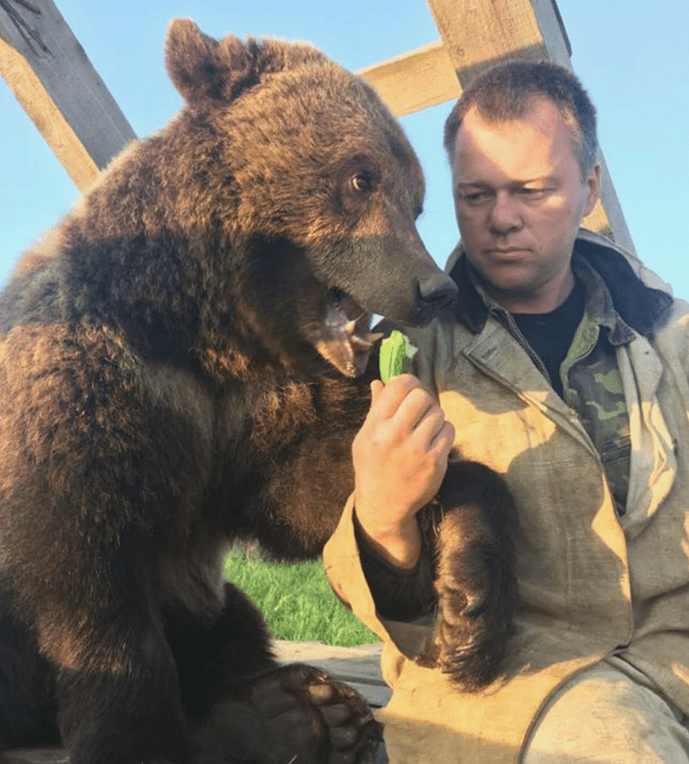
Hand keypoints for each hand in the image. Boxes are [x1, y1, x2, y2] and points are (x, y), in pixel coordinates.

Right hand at [352, 374, 454, 568]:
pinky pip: (449, 431)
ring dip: (434, 416)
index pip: (398, 386)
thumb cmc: (372, 466)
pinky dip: (443, 432)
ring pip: (438, 413)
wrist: (383, 506)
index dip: (408, 381)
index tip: (410, 387)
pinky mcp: (435, 463)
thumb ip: (375, 409)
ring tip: (425, 427)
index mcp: (375, 426)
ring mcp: (417, 450)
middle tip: (419, 409)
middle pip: (421, 396)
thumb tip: (379, 381)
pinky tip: (433, 440)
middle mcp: (395, 436)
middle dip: (422, 398)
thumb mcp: (364, 437)